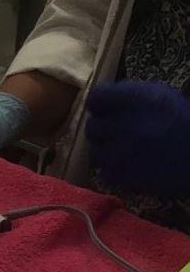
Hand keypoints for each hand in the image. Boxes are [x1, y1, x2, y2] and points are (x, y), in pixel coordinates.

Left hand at [87, 81, 189, 198]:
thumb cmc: (184, 122)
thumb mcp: (161, 96)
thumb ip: (131, 96)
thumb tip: (107, 102)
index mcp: (136, 98)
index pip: (95, 98)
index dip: (100, 105)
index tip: (105, 110)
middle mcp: (123, 124)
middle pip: (92, 126)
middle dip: (104, 130)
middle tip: (118, 133)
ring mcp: (119, 152)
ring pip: (95, 151)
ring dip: (107, 151)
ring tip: (126, 152)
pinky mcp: (119, 176)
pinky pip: (104, 172)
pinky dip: (115, 170)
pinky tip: (131, 166)